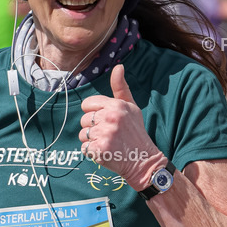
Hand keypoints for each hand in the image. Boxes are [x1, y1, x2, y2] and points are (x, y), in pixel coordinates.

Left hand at [79, 64, 165, 188]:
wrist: (143, 160)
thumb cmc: (135, 132)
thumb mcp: (131, 107)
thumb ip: (121, 87)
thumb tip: (118, 66)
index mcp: (116, 105)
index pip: (87, 104)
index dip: (93, 113)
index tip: (104, 120)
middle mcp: (110, 117)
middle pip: (84, 120)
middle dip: (93, 128)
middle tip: (109, 134)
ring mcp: (105, 134)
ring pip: (82, 135)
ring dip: (92, 141)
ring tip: (108, 143)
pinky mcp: (100, 149)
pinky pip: (84, 148)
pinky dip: (92, 152)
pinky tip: (106, 152)